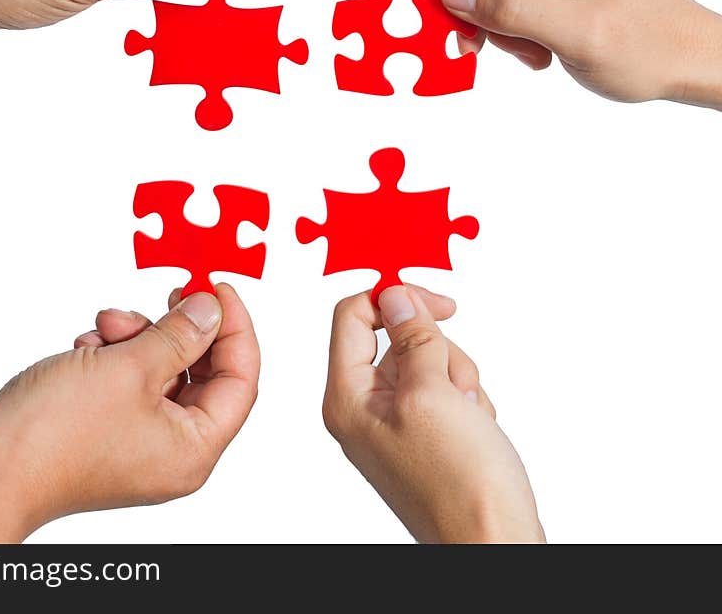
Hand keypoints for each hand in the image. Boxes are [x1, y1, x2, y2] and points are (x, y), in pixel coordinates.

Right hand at [0, 285, 258, 542]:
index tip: (218, 288)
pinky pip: (125, 380)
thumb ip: (180, 335)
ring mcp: (134, 441)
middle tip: (173, 292)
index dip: (236, 328)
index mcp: (193, 449)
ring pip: (159, 372)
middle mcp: (169, 451)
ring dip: (138, 337)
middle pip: (200, 374)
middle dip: (179, 329)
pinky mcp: (102, 428)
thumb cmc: (55, 434)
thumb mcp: (133, 368)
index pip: (240, 380)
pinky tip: (87, 348)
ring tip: (106, 324)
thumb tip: (211, 310)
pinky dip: (112, 356)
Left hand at [322, 284, 542, 542]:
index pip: (352, 318)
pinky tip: (476, 430)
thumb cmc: (460, 486)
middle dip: (438, 352)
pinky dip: (467, 400)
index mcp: (347, 399)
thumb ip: (413, 337)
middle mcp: (364, 409)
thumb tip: (395, 296)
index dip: (393, 299)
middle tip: (455, 387)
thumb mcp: (433, 394)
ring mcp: (396, 422)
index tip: (438, 302)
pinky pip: (446, 389)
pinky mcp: (425, 433)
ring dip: (459, 378)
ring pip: (428, 361)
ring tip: (469, 416)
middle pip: (397, 339)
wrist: (493, 544)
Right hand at [440, 0, 721, 107]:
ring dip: (505, 21)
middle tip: (524, 53)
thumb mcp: (575, 36)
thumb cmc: (646, 46)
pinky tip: (541, 37)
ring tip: (538, 50)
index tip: (476, 47)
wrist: (682, 53)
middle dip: (492, 15)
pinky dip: (516, 16)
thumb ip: (512, 10)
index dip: (468, 1)